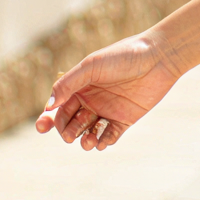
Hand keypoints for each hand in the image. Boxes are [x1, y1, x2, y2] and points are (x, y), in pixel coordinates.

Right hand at [36, 33, 179, 151]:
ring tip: (88, 142)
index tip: (41, 126)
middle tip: (70, 136)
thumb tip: (49, 106)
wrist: (158, 57)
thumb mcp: (92, 66)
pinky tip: (102, 142)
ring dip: (85, 140)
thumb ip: (69, 84)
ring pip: (88, 132)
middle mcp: (90, 100)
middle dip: (67, 131)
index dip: (47, 119)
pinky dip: (103, 141)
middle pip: (70, 123)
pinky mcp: (124, 120)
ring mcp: (107, 111)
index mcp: (79, 86)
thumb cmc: (123, 56)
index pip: (58, 107)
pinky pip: (109, 136)